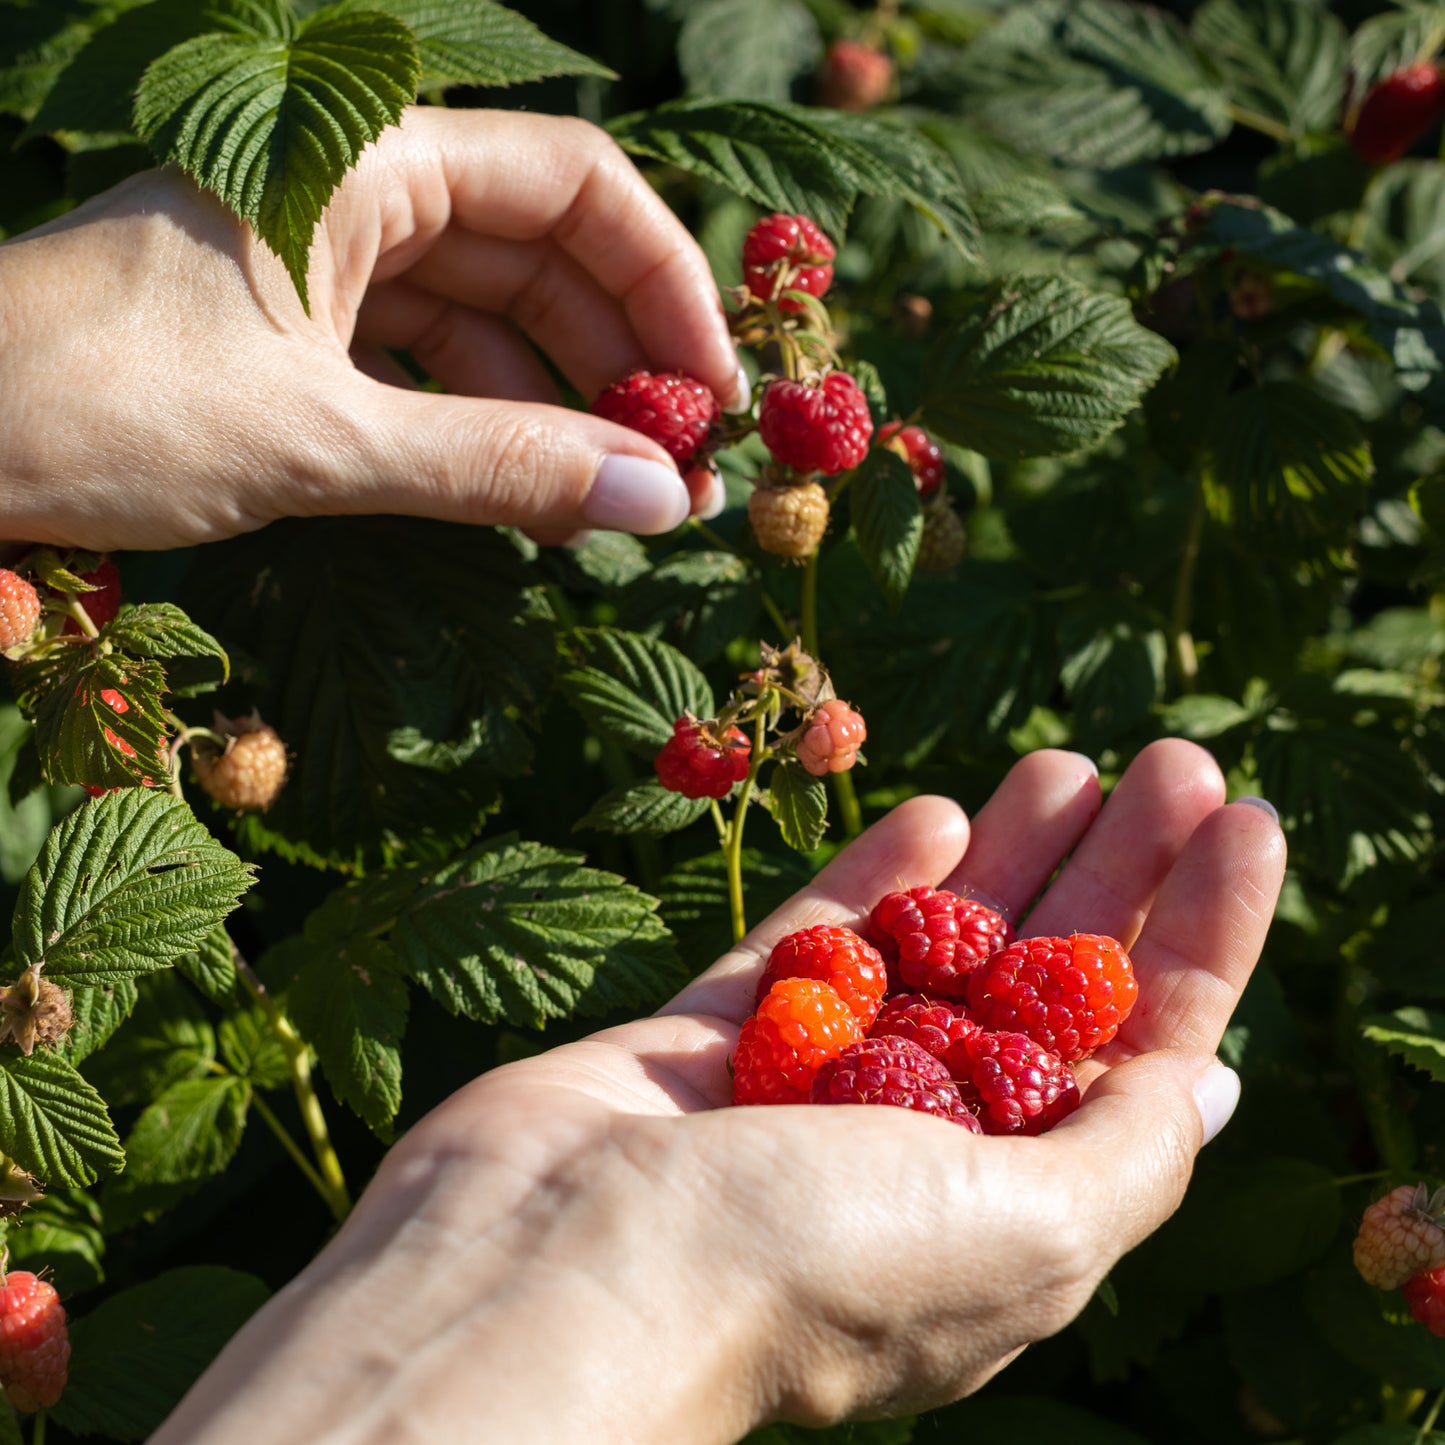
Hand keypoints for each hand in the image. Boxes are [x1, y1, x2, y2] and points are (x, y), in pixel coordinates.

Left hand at [0, 108, 742, 553]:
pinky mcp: (297, 331)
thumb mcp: (320, 440)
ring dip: (561, 405)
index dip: (665, 284)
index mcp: (362, 156)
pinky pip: (429, 364)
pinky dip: (486, 425)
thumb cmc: (96, 404)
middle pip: (542, 252)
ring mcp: (324, 261)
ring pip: (490, 316)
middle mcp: (353, 188)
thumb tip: (659, 506)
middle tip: (685, 475)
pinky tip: (529, 493)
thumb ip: (499, 468)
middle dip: (623, 361)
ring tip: (618, 503)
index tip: (719, 396)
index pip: (572, 185)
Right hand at [152, 741, 1285, 1444]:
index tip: (1244, 819)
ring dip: (1008, 858)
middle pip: (1048, 983)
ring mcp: (815, 1085)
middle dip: (1112, 872)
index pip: (1143, 1049)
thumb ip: (1124, 1152)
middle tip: (1169, 759)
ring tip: (1068, 763)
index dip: (1202, 932)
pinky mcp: (720, 1037)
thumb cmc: (803, 1269)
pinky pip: (816, 943)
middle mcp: (922, 1146)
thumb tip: (1212, 1082)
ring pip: (938, 949)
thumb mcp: (1026, 1230)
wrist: (554, 1269)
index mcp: (1014, 1207)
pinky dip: (878, 883)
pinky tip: (938, 812)